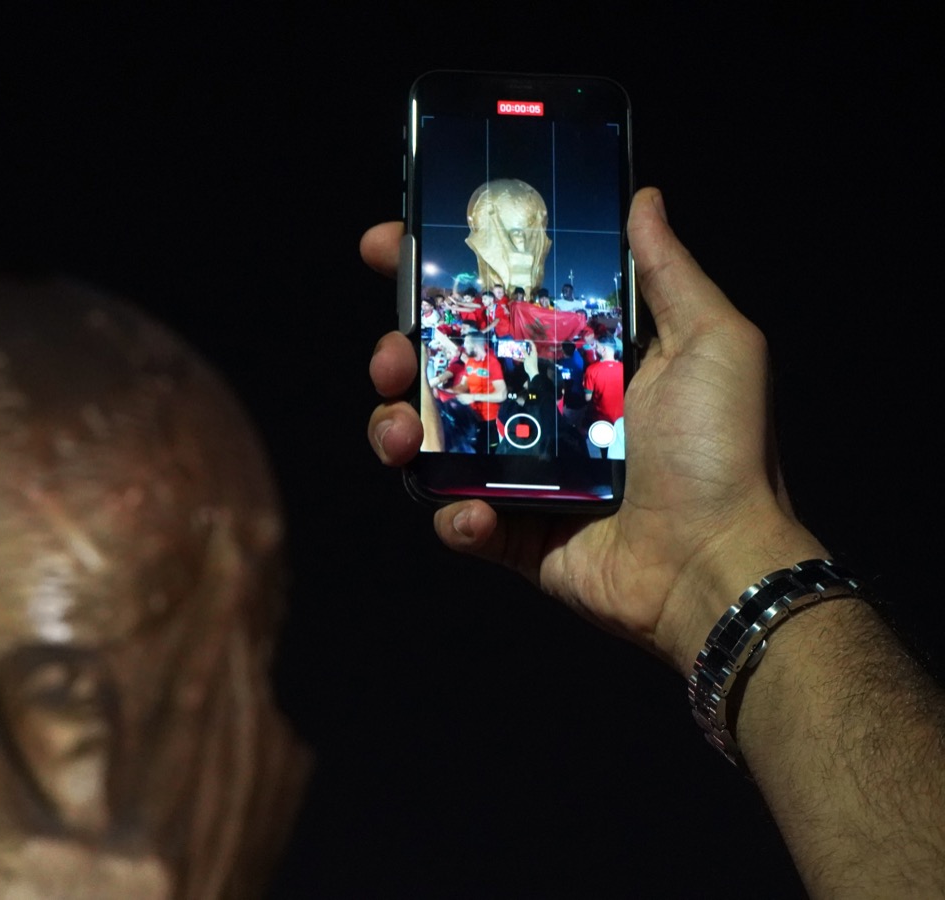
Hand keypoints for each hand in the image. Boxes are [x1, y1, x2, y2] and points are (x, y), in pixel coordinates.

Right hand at [364, 188, 825, 671]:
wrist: (716, 564)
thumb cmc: (722, 451)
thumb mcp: (714, 342)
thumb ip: (668, 272)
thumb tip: (640, 197)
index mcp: (577, 355)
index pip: (492, 300)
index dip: (432, 272)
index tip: (384, 245)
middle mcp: (539, 407)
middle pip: (441, 365)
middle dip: (396, 351)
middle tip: (394, 354)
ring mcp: (519, 472)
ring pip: (428, 439)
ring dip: (396, 428)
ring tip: (401, 432)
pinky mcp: (511, 534)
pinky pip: (454, 517)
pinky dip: (452, 514)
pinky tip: (475, 513)